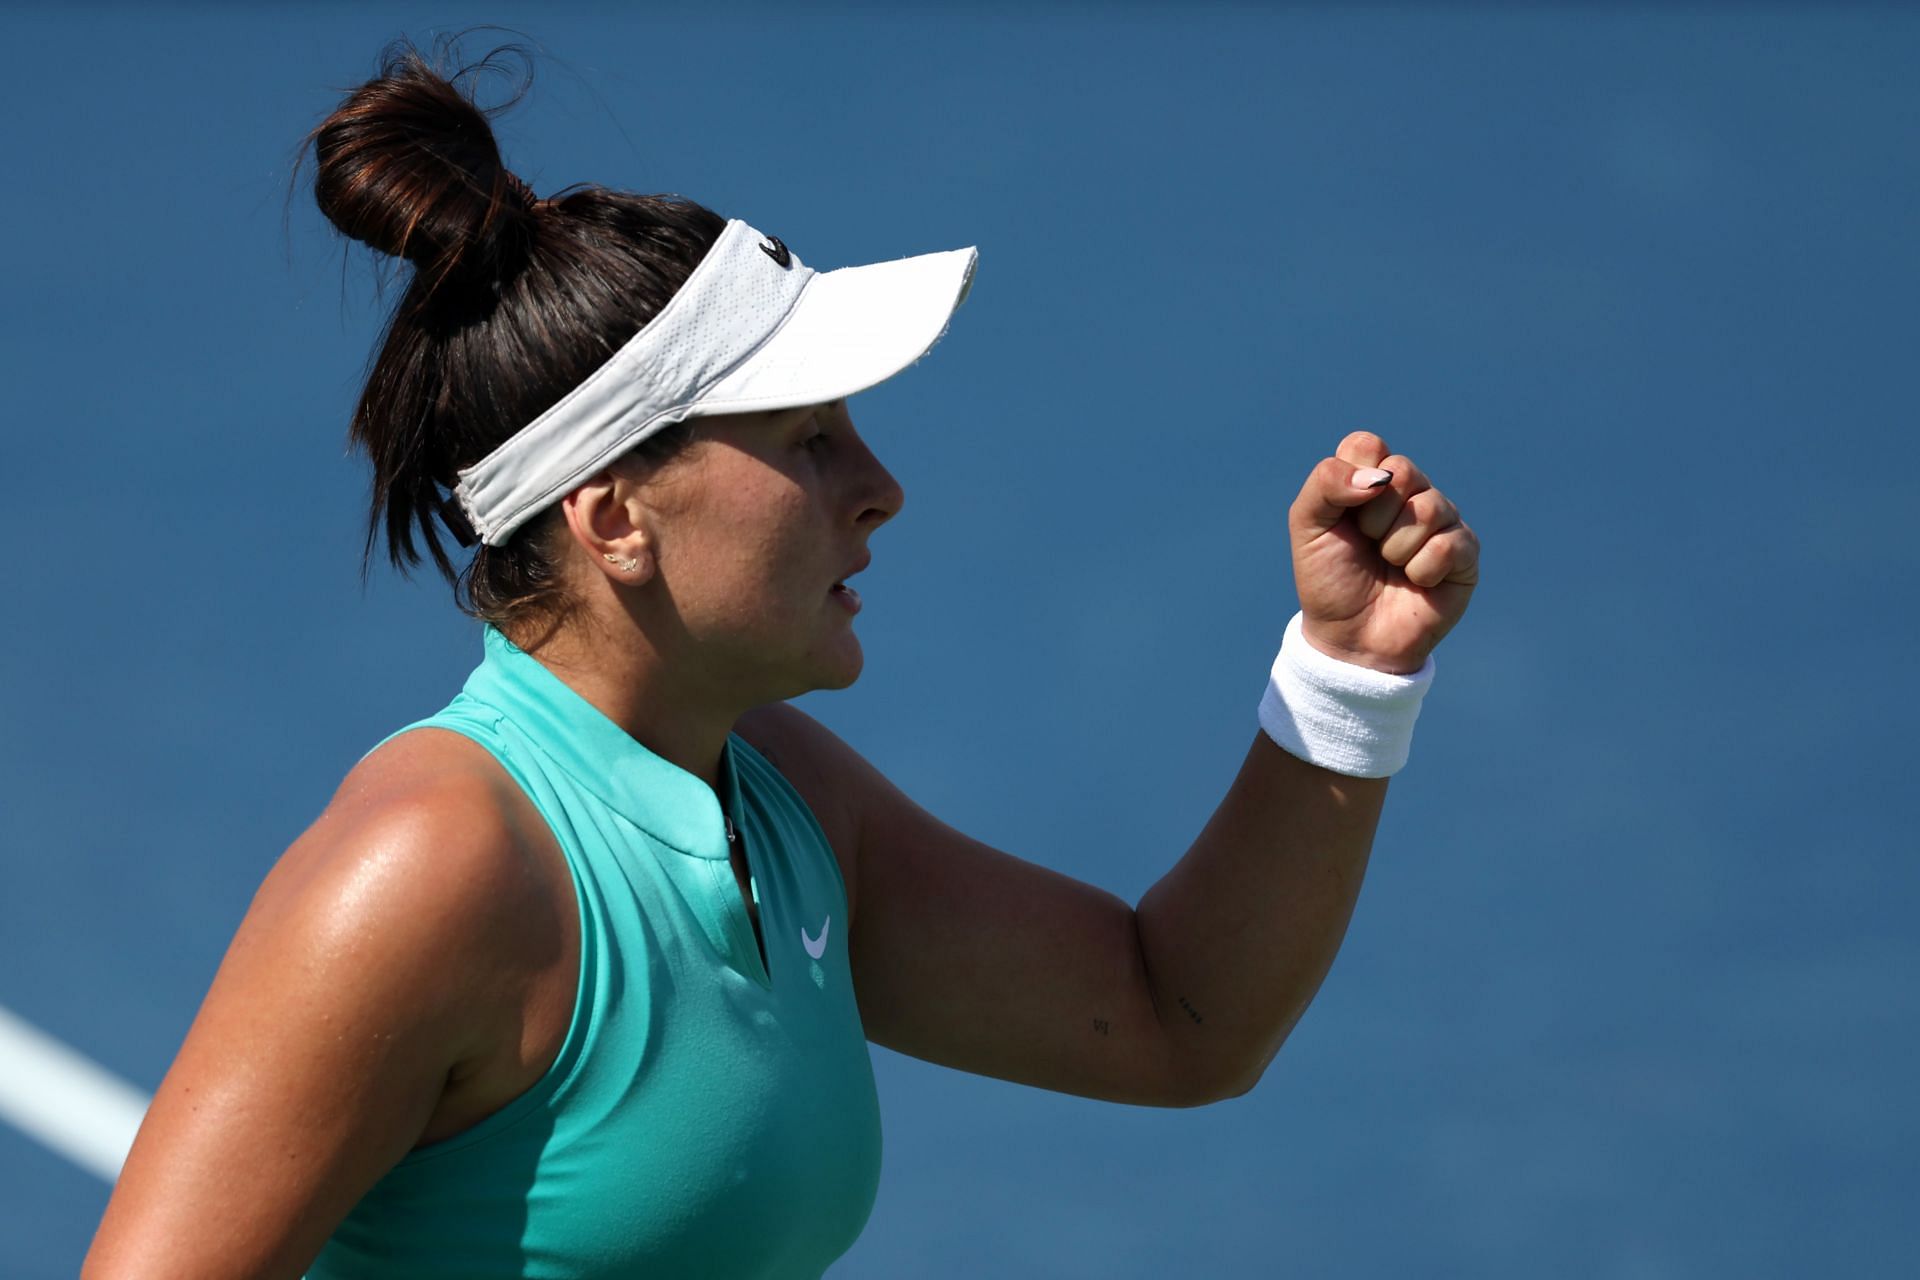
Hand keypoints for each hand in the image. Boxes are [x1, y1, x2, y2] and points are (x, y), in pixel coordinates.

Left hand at [1287, 431, 1478, 673]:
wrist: (1350, 637)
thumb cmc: (1329, 580)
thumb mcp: (1307, 527)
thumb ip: (1326, 484)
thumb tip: (1379, 478)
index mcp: (1371, 480)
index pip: (1368, 445)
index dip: (1352, 479)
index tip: (1343, 514)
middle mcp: (1410, 494)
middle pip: (1402, 470)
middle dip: (1374, 517)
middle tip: (1367, 544)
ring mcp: (1441, 521)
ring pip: (1429, 507)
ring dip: (1396, 546)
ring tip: (1389, 566)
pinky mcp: (1465, 553)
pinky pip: (1449, 544)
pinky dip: (1421, 569)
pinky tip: (1415, 582)